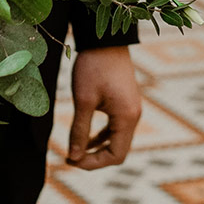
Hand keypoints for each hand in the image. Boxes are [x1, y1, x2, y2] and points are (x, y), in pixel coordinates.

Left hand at [66, 46, 140, 168]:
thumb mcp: (83, 100)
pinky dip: (102, 136)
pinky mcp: (125, 102)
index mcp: (127, 117)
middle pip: (118, 151)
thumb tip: (73, 157)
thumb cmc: (93, 67)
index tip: (71, 160)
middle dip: (94, 158)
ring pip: (117, 140)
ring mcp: (131, 109)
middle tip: (70, 158)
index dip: (93, 164)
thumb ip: (79, 131)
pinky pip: (116, 128)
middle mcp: (134, 116)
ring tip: (74, 151)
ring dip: (97, 148)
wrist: (105, 39)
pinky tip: (85, 137)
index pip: (115, 156)